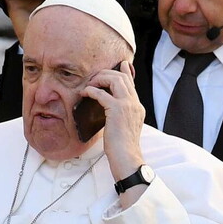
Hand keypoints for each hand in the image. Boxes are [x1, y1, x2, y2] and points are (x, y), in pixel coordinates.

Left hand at [82, 60, 145, 186]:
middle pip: (122, 77)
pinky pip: (102, 94)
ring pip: (115, 79)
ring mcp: (127, 105)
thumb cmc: (122, 148)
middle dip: (106, 74)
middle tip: (94, 78)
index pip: (131, 83)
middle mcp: (135, 103)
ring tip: (90, 84)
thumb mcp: (123, 128)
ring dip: (100, 79)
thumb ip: (119, 116)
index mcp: (137, 107)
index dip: (123, 71)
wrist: (127, 158)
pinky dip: (92, 91)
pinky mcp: (117, 110)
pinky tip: (85, 93)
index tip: (118, 65)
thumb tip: (109, 111)